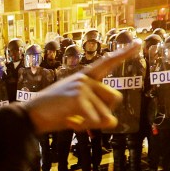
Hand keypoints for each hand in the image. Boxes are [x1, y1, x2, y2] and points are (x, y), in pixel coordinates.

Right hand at [22, 42, 141, 133]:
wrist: (30, 115)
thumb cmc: (53, 113)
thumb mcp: (78, 111)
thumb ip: (96, 113)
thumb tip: (113, 121)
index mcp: (84, 77)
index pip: (107, 63)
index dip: (124, 53)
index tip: (139, 44)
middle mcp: (85, 78)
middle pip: (114, 98)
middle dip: (104, 112)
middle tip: (83, 118)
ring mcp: (82, 86)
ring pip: (105, 113)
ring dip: (92, 123)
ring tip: (73, 119)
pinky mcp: (78, 97)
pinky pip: (95, 119)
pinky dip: (84, 126)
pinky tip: (70, 122)